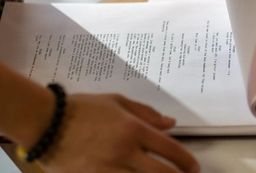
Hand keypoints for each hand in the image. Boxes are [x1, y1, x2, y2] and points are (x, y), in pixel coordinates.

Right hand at [39, 93, 199, 172]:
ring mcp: (109, 170)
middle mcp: (125, 152)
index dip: (186, 160)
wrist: (48, 122)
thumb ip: (146, 113)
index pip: (168, 149)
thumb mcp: (118, 101)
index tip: (194, 166)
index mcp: (133, 129)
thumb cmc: (85, 107)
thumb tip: (170, 123)